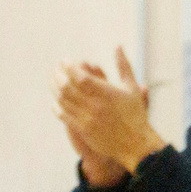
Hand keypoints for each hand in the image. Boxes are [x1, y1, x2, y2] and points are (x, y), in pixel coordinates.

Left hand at [54, 49, 165, 176]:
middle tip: (55, 69)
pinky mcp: (83, 131)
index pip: (79, 76)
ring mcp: (87, 119)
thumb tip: (118, 46)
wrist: (137, 145)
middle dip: (58, 75)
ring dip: (55, 89)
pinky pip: (64, 115)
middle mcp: (95, 106)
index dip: (68, 67)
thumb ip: (123, 66)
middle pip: (67, 87)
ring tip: (53, 81)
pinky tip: (56, 100)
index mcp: (106, 93)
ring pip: (63, 100)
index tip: (65, 61)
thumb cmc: (136, 115)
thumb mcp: (132, 88)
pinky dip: (57, 106)